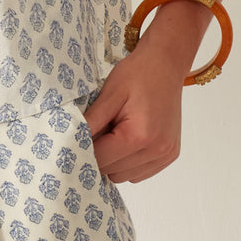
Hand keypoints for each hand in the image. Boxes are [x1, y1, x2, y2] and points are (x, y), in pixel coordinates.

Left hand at [82, 45, 184, 183]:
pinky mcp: (169, 155)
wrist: (165, 64)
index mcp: (138, 136)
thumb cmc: (137, 74)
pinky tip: (128, 139)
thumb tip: (71, 140)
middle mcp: (156, 150)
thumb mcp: (109, 93)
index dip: (85, 149)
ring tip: (116, 132)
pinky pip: (140, 173)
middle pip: (112, 172)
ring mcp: (165, 155)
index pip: (100, 159)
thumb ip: (91, 121)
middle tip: (100, 129)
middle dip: (101, 155)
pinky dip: (129, 162)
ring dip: (114, 161)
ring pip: (125, 177)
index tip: (78, 136)